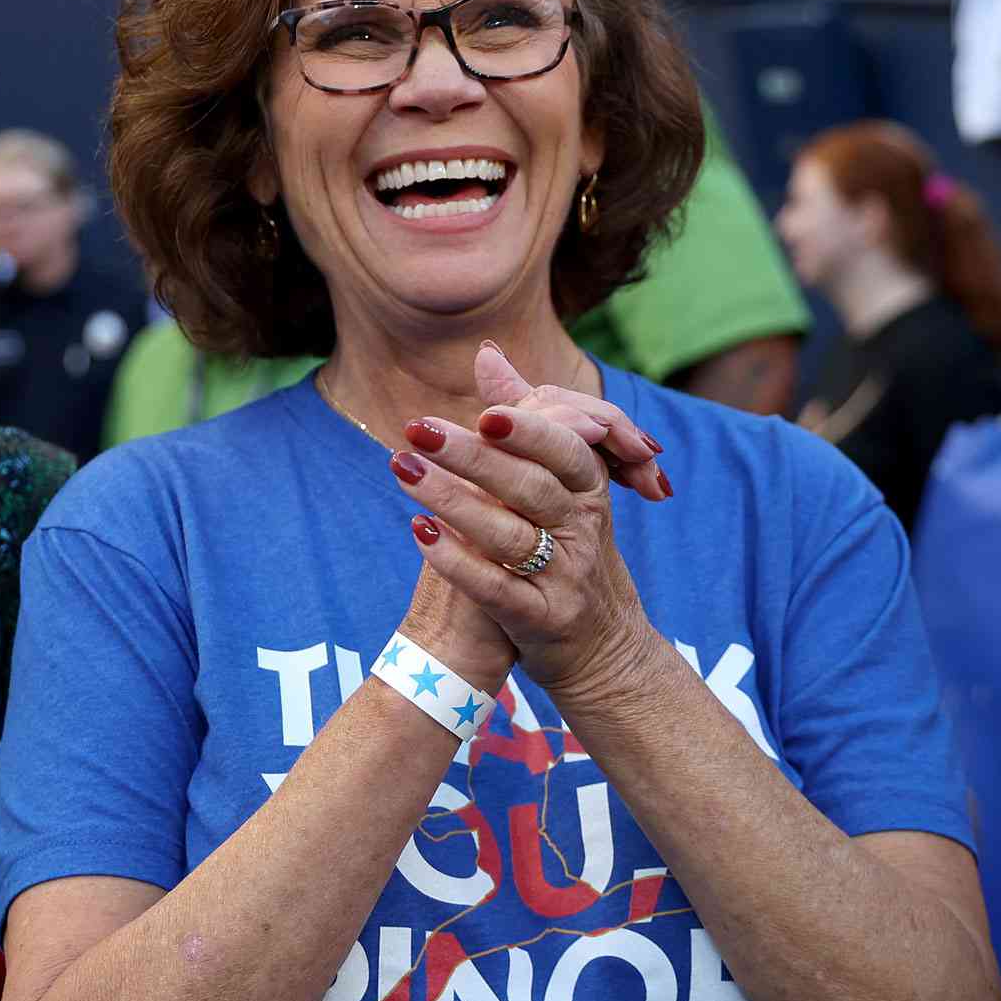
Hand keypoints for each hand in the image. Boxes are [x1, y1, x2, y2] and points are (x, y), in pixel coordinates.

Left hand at [390, 343, 669, 694]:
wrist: (600, 647)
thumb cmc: (567, 550)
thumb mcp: (557, 483)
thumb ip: (524, 418)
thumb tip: (488, 353)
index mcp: (587, 490)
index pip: (564, 450)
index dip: (528, 431)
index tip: (482, 411)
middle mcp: (583, 530)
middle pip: (529, 486)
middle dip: (473, 456)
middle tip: (417, 429)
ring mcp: (566, 576)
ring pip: (508, 535)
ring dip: (452, 500)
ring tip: (400, 469)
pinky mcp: (542, 620)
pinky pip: (496, 589)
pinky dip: (458, 561)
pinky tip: (419, 532)